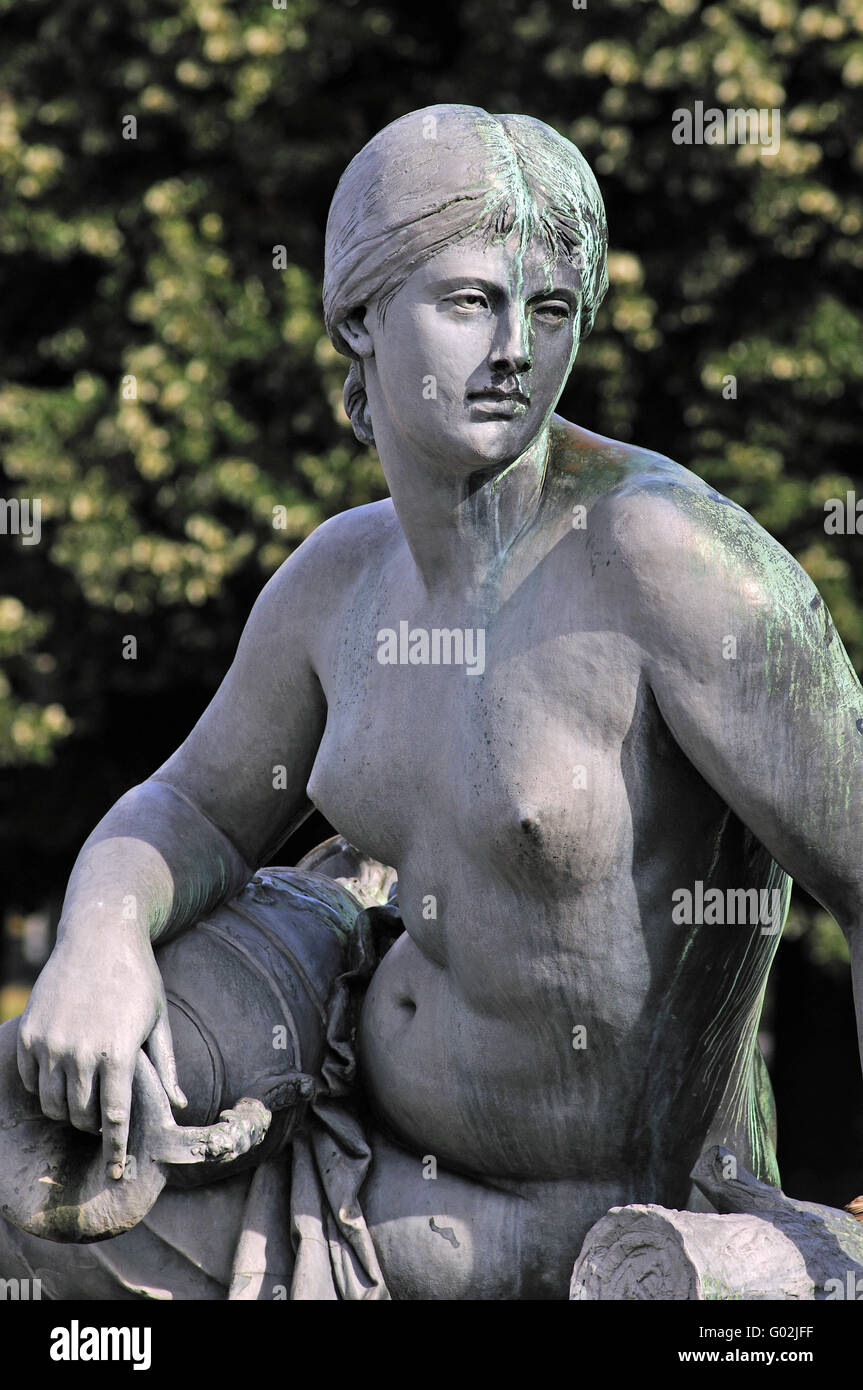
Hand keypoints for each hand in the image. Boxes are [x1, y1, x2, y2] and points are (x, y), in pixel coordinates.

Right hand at [16, 927, 185, 1178]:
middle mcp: (80, 1051)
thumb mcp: (158, 1019)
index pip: (114, 1117)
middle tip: (103, 1121)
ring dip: (67, 1111)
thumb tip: (178, 1105)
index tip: (116, 1171)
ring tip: (83, 1101)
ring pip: (51, 1103)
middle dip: (92, 1127)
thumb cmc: (137, 977)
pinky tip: (61, 1078)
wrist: (100, 934)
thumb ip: (165, 1066)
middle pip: (80, 1116)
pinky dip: (44, 1087)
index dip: (115, 1149)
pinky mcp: (30, 1033)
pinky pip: (32, 1079)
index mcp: (117, 1051)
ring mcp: (50, 1042)